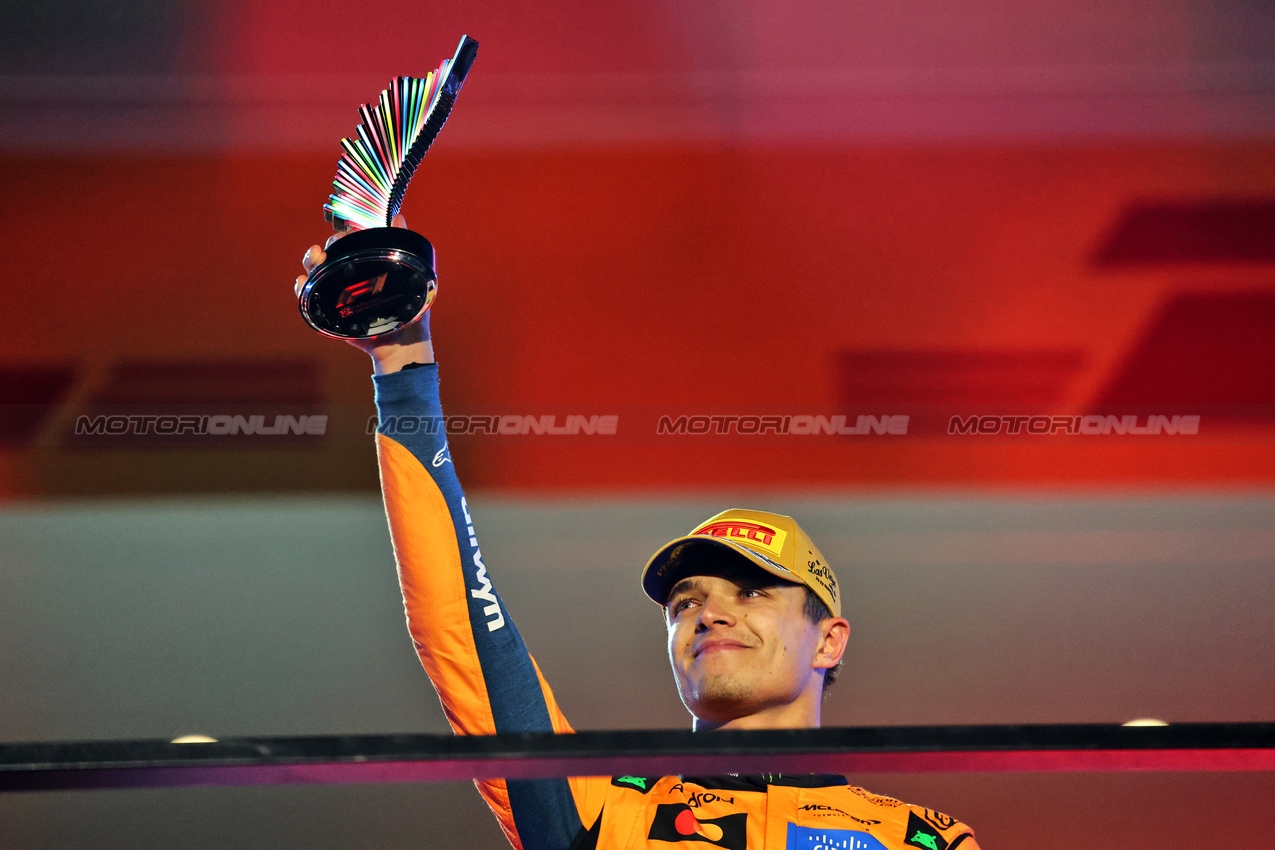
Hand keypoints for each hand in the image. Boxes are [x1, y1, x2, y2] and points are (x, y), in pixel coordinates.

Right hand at [295, 214, 434, 372]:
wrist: (403, 345)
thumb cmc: (409, 313)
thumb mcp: (411, 276)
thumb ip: (403, 245)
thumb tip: (399, 217)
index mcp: (366, 268)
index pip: (348, 244)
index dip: (342, 235)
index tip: (346, 231)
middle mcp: (350, 279)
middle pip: (328, 255)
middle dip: (326, 245)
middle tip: (331, 246)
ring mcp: (338, 295)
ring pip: (315, 271)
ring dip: (310, 260)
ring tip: (316, 258)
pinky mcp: (330, 312)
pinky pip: (308, 297)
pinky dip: (301, 287)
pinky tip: (304, 281)